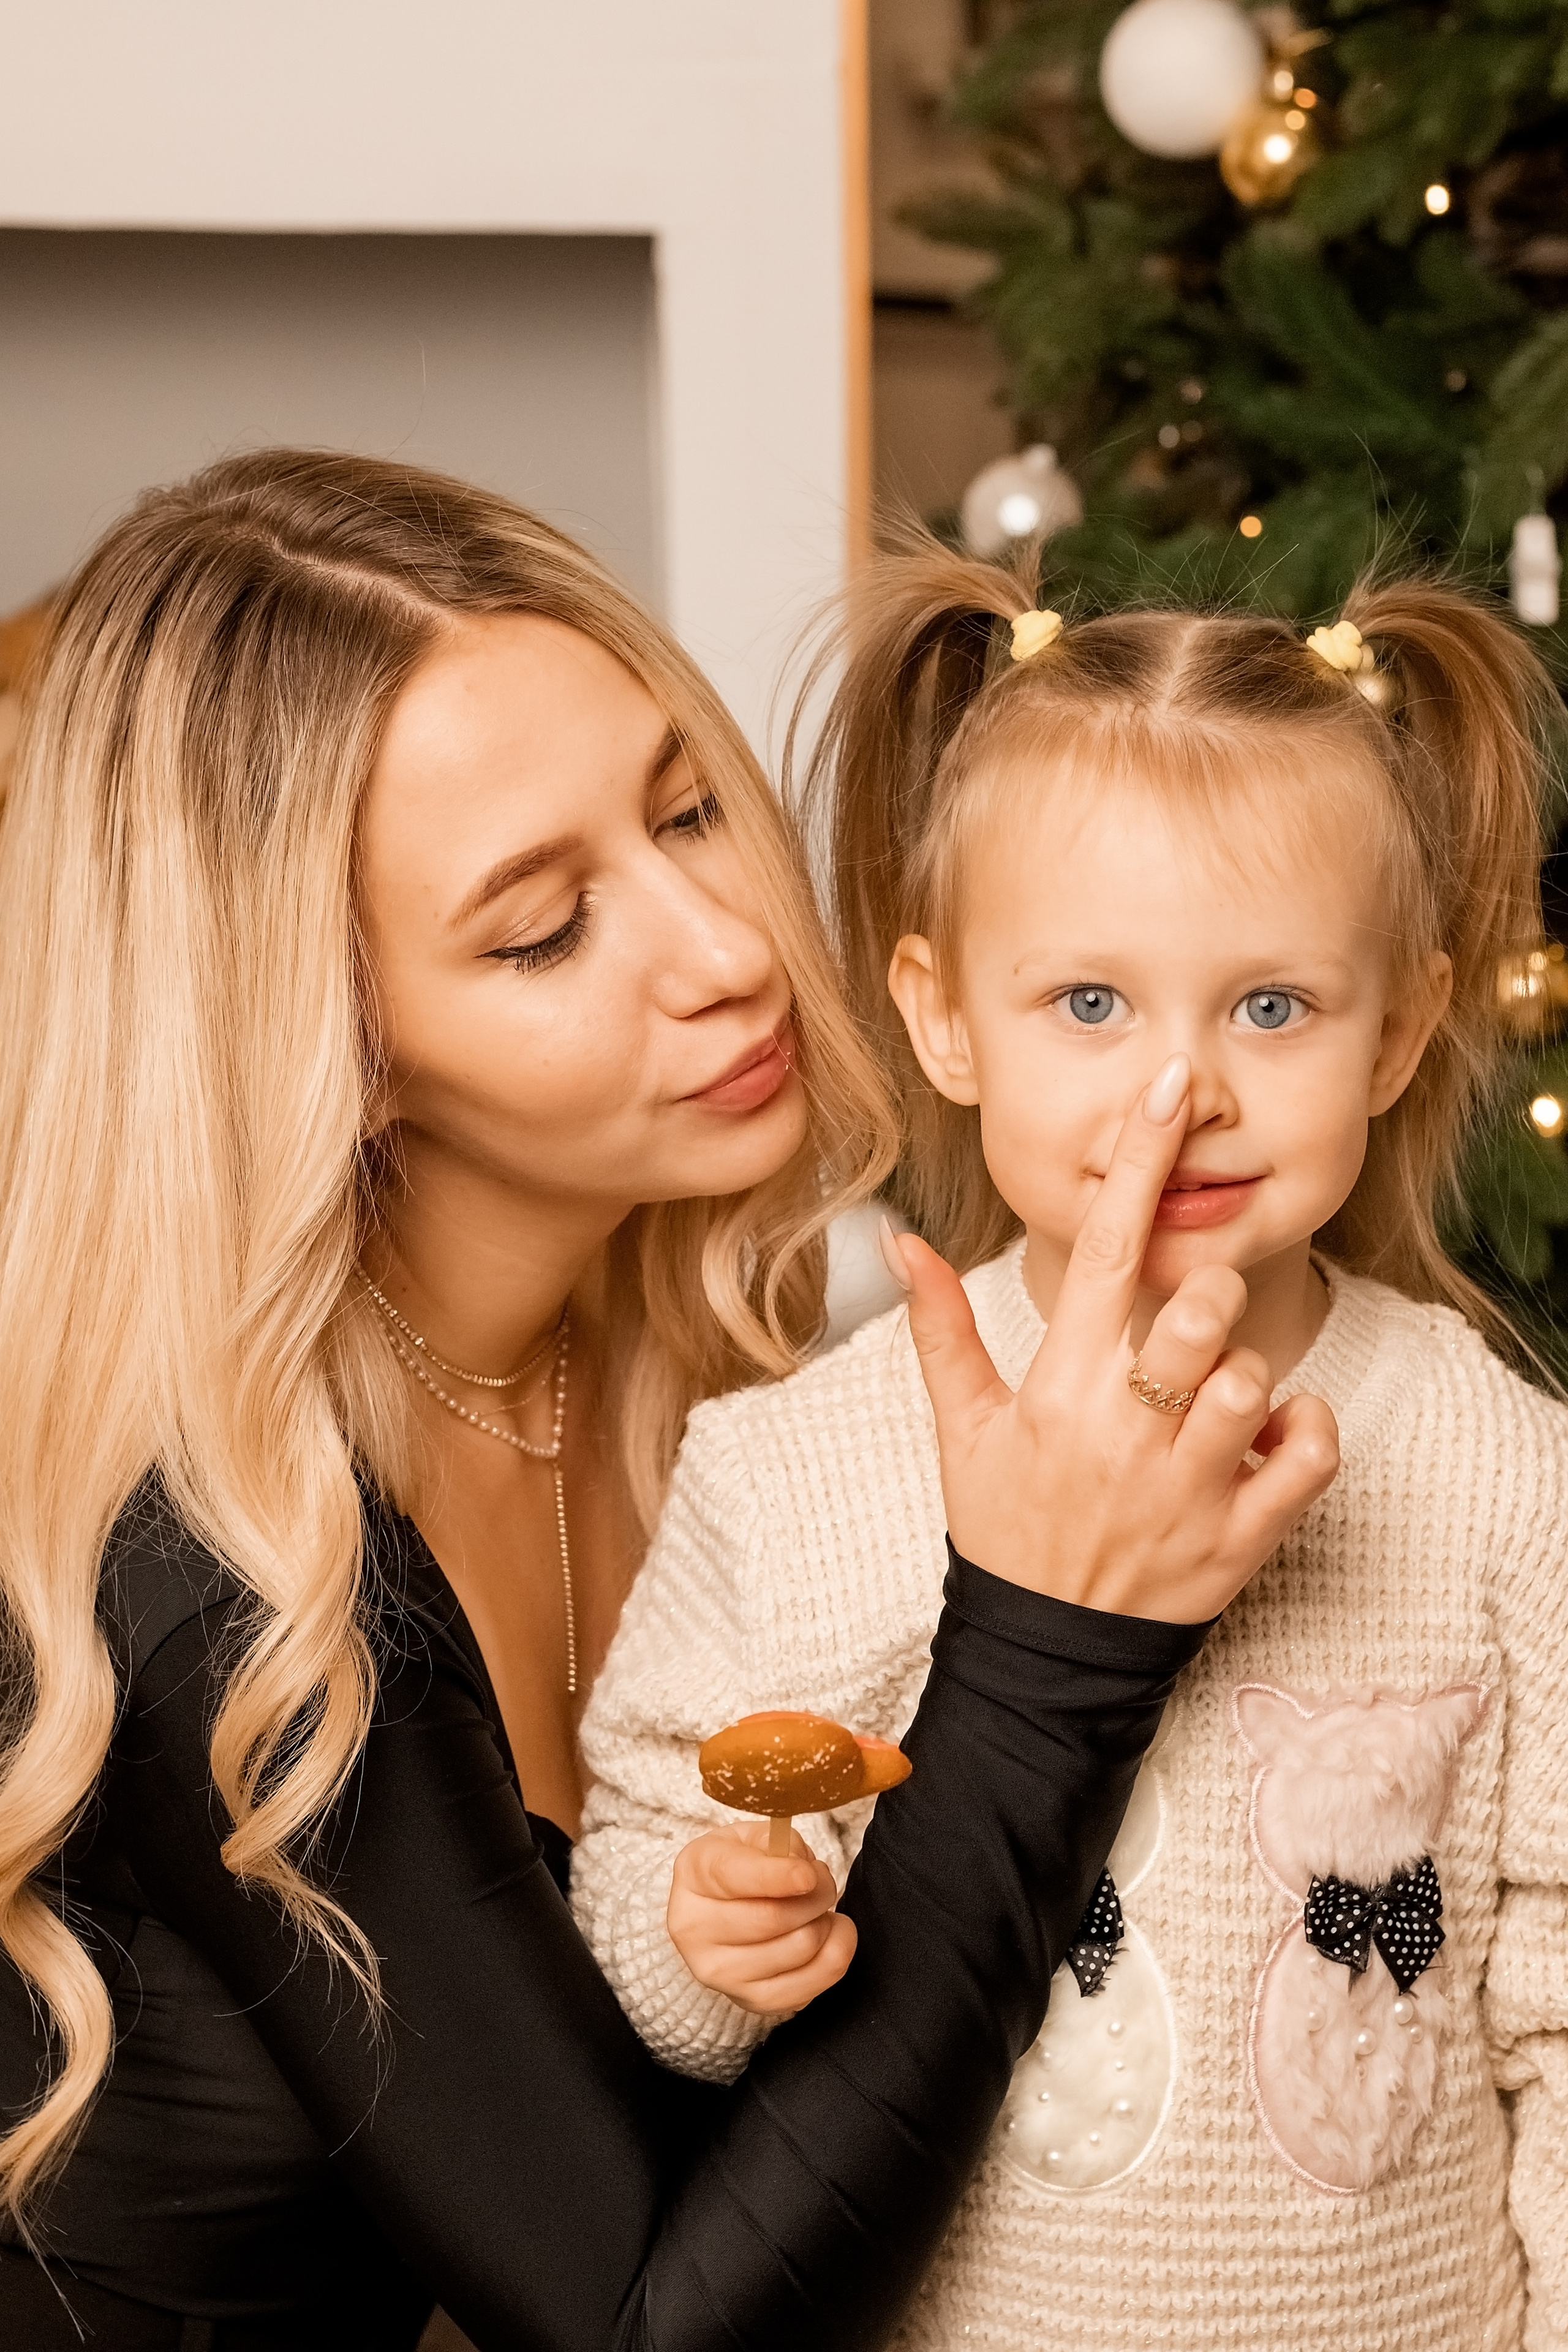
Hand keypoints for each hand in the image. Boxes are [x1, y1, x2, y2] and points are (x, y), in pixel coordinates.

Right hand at [667, 1822, 856, 2015]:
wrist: (721, 1914)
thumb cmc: (742, 1867)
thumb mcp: (752, 1838)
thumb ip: (780, 1844)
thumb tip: (805, 1874)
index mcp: (693, 1874)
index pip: (734, 1877)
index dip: (777, 1877)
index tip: (808, 1874)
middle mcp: (695, 1929)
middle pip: (773, 1917)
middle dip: (816, 1894)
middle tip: (821, 1880)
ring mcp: (720, 1972)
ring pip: (799, 1948)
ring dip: (825, 1922)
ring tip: (817, 1907)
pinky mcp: (751, 2000)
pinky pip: (812, 1984)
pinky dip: (835, 1954)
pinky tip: (829, 1933)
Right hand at [883, 1054, 1339, 1622]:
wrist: (1042, 1657)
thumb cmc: (1006, 1527)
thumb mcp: (963, 1428)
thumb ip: (940, 1328)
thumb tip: (901, 1241)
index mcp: (1061, 1390)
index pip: (1107, 1249)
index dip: (1142, 1160)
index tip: (1174, 1086)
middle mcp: (1126, 1432)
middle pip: (1202, 1308)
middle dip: (1211, 1291)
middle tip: (1194, 1317)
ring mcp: (1188, 1489)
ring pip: (1253, 1377)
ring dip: (1247, 1370)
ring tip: (1217, 1396)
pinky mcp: (1241, 1539)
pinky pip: (1309, 1455)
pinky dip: (1306, 1431)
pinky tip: (1273, 1433)